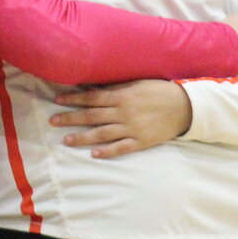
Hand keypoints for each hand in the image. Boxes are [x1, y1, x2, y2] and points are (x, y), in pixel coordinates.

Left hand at [51, 80, 192, 157]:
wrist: (184, 106)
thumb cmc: (158, 91)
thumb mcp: (135, 84)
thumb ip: (115, 88)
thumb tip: (93, 89)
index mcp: (121, 96)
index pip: (91, 98)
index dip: (73, 99)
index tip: (57, 100)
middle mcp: (123, 113)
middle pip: (92, 116)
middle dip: (71, 118)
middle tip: (53, 121)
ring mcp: (132, 129)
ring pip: (102, 134)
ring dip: (83, 137)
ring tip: (66, 140)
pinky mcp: (142, 141)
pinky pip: (121, 148)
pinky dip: (107, 152)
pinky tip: (94, 154)